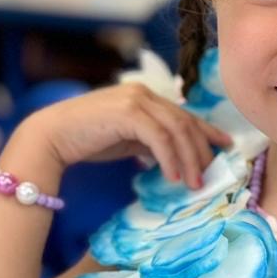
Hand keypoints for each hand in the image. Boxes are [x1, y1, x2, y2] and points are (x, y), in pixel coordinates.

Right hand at [14, 82, 231, 189]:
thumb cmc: (86, 140)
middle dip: (200, 151)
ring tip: (192, 184)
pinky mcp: (127, 113)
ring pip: (177, 130)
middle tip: (206, 177)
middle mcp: (144, 93)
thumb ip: (149, 141)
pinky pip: (159, 137)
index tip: (225, 147)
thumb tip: (172, 157)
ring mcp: (136, 100)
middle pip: (186, 122)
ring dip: (188, 159)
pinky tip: (172, 177)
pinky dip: (170, 158)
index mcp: (145, 97)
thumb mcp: (127, 139)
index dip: (207, 131)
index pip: (184, 114)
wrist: (52, 136)